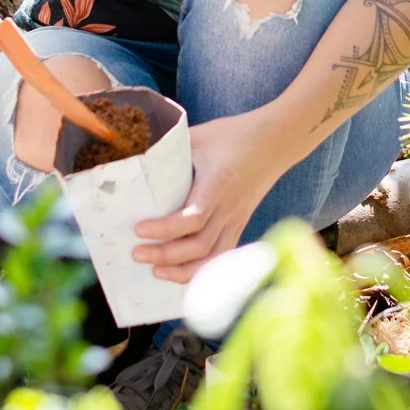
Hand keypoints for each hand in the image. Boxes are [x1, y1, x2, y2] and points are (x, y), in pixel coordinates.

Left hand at [132, 111, 293, 281]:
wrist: (275, 141)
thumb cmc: (233, 136)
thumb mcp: (198, 137)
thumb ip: (170, 151)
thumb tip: (134, 160)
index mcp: (217, 184)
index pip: (192, 219)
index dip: (165, 229)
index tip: (139, 229)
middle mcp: (229, 208)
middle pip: (199, 245)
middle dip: (165, 255)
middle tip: (136, 253)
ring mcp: (237, 220)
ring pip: (212, 258)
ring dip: (182, 270)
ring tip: (155, 270)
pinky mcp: (239, 225)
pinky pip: (221, 256)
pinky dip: (200, 270)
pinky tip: (179, 273)